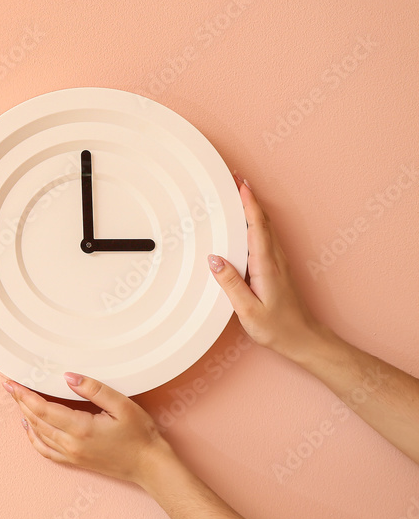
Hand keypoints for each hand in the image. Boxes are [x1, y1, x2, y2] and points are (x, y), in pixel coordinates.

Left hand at [2, 373, 174, 485]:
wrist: (150, 465)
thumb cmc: (140, 435)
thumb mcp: (121, 405)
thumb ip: (93, 389)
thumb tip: (69, 377)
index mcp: (80, 429)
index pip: (42, 409)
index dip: (24, 395)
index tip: (12, 383)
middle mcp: (71, 444)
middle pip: (35, 421)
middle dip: (20, 402)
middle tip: (9, 387)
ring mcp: (72, 455)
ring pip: (38, 434)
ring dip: (25, 416)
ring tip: (18, 400)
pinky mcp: (75, 461)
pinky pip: (46, 450)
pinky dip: (33, 437)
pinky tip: (29, 427)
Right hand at [207, 176, 324, 358]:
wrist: (303, 339)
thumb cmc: (277, 327)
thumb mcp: (247, 310)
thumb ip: (230, 283)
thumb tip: (214, 260)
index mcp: (266, 266)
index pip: (257, 227)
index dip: (249, 204)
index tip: (240, 185)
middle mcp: (274, 259)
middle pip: (262, 221)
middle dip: (250, 198)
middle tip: (236, 179)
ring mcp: (277, 263)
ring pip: (265, 228)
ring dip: (253, 208)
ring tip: (239, 194)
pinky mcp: (276, 268)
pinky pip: (265, 238)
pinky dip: (256, 223)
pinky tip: (248, 224)